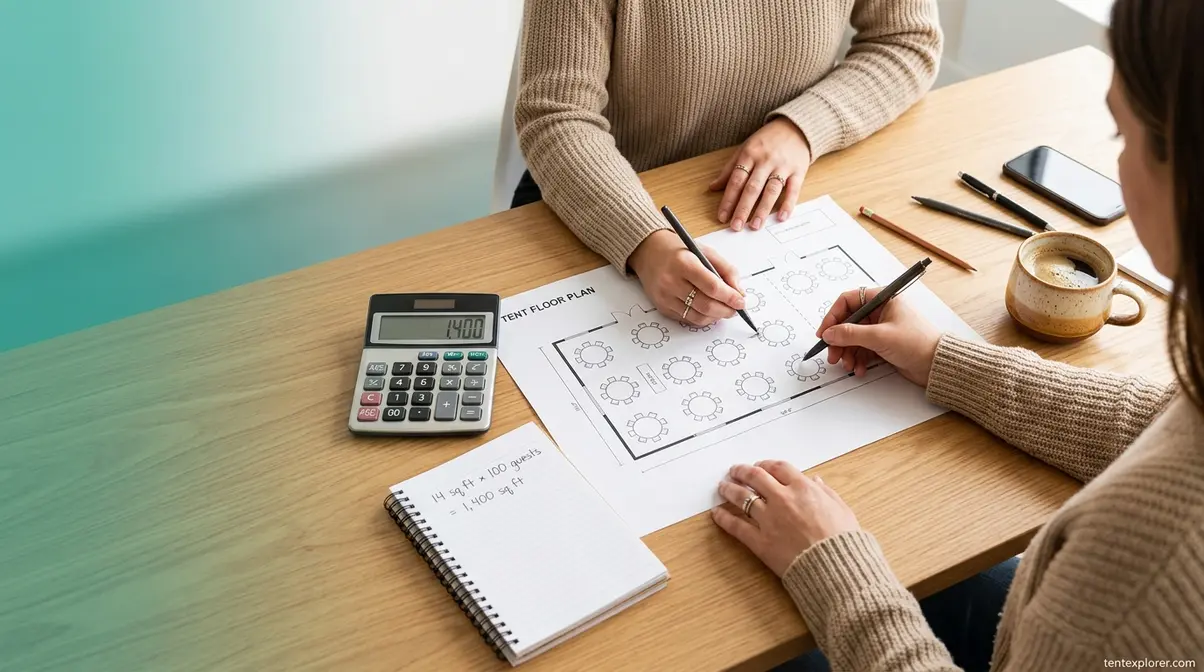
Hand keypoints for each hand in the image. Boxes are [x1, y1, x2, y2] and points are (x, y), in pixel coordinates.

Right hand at [628, 230, 745, 326]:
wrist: (648, 252)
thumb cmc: (678, 251)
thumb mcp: (705, 251)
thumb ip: (726, 269)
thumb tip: (739, 292)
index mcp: (684, 263)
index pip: (713, 287)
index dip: (730, 297)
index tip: (741, 301)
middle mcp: (672, 281)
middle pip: (706, 305)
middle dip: (726, 310)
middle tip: (735, 309)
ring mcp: (665, 297)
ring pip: (698, 316)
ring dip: (716, 317)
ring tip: (724, 310)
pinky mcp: (662, 307)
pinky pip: (687, 319)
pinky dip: (702, 318)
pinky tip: (709, 311)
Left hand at [710, 118, 812, 230]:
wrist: (796, 127)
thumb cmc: (767, 141)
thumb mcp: (745, 149)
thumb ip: (729, 169)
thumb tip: (713, 187)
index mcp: (749, 155)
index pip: (736, 181)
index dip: (728, 200)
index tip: (722, 217)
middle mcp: (765, 160)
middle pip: (752, 188)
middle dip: (743, 209)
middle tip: (736, 226)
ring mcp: (783, 166)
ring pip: (771, 190)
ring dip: (762, 210)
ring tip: (755, 226)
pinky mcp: (798, 170)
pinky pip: (793, 190)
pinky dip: (788, 204)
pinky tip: (781, 217)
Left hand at [712, 461, 859, 576]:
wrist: (837, 569)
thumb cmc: (844, 542)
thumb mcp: (842, 510)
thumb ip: (826, 493)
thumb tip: (816, 481)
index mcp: (803, 489)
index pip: (778, 468)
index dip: (766, 465)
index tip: (760, 466)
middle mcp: (783, 499)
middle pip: (755, 477)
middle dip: (742, 471)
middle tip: (735, 471)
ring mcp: (769, 520)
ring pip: (742, 498)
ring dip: (730, 489)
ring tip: (723, 487)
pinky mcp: (760, 541)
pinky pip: (737, 526)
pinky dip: (724, 519)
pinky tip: (717, 514)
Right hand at [815, 288, 942, 385]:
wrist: (937, 365)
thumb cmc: (917, 343)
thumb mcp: (879, 337)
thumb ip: (850, 334)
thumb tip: (829, 333)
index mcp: (882, 299)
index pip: (848, 301)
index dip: (833, 316)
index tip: (824, 333)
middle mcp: (881, 311)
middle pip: (849, 322)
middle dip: (839, 340)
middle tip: (833, 355)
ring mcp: (882, 328)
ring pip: (854, 338)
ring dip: (848, 353)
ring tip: (848, 366)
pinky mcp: (884, 344)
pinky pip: (863, 349)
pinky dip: (858, 359)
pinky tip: (860, 368)